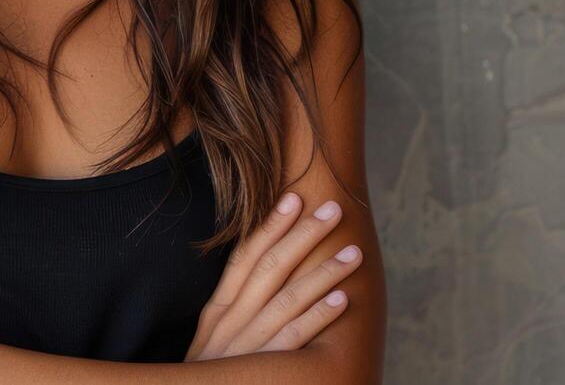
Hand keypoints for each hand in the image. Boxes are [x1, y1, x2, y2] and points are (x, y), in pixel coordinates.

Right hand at [185, 192, 361, 359]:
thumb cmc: (212, 373)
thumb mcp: (214, 336)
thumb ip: (235, 306)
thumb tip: (264, 271)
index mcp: (218, 309)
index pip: (245, 256)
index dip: (271, 225)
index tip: (294, 197)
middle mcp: (230, 321)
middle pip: (270, 268)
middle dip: (303, 236)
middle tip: (334, 210)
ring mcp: (247, 346)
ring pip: (288, 299)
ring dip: (323, 273)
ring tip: (353, 253)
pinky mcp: (265, 370)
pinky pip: (294, 339)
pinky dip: (318, 317)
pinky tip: (342, 300)